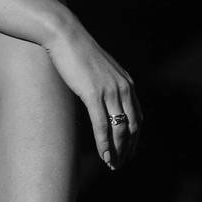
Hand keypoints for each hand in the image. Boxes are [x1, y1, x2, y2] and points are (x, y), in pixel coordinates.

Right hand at [45, 17, 141, 169]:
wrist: (65, 35)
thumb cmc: (77, 52)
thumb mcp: (99, 69)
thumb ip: (106, 84)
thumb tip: (103, 98)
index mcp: (126, 83)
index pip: (137, 117)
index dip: (134, 138)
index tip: (129, 152)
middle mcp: (123, 88)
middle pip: (132, 126)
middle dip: (128, 148)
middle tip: (122, 164)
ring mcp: (109, 91)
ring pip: (119, 129)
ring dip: (117, 151)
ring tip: (113, 165)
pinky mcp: (93, 94)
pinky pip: (102, 125)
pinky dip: (105, 144)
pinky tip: (104, 156)